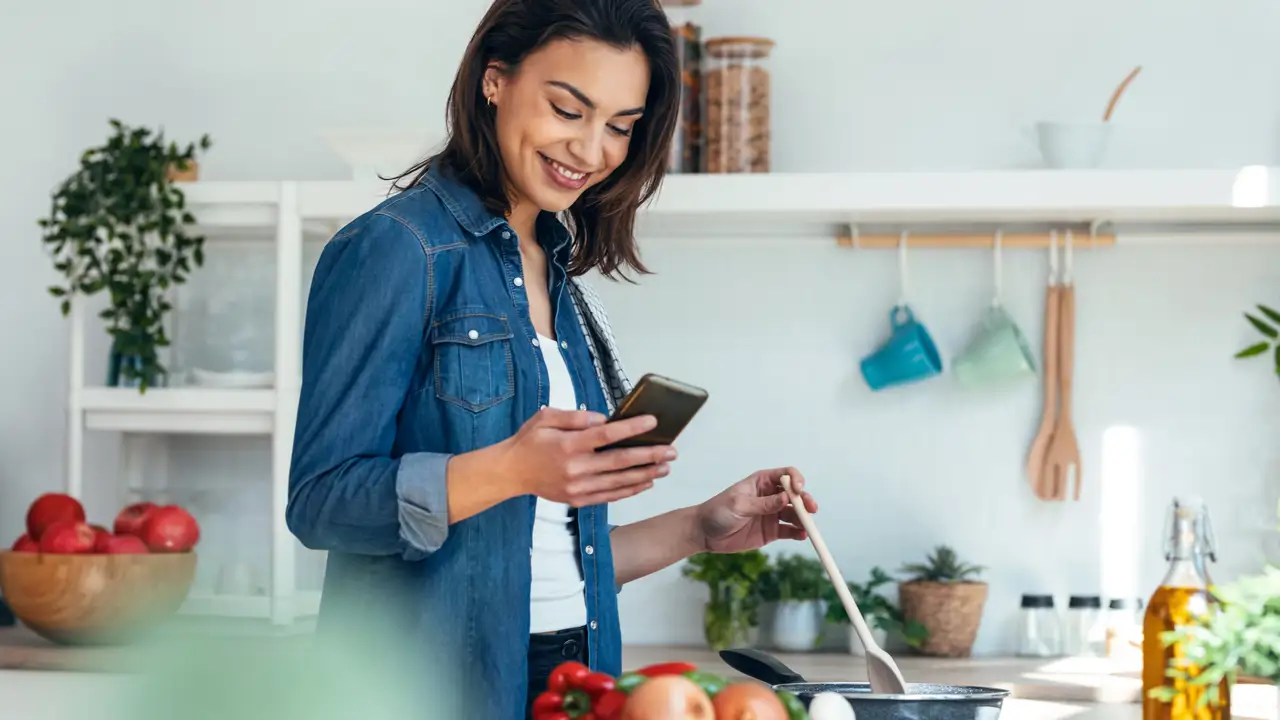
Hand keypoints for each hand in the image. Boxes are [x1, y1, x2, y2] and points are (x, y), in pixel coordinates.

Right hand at [496, 407, 676, 506]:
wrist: (511, 473)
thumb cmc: (530, 441)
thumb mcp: (545, 417)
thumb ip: (573, 416)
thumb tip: (601, 419)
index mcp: (567, 445)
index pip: (605, 435)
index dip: (631, 428)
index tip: (652, 421)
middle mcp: (575, 468)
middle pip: (619, 462)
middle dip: (648, 456)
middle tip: (671, 451)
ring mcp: (577, 488)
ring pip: (618, 482)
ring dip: (645, 474)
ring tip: (666, 467)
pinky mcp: (578, 500)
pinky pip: (610, 496)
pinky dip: (630, 490)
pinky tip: (646, 482)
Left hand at [693, 467, 817, 553]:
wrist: (704, 533)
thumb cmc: (718, 511)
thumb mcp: (739, 505)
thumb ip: (763, 504)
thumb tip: (786, 498)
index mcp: (761, 482)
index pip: (786, 475)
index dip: (796, 480)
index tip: (799, 490)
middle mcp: (770, 496)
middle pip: (795, 495)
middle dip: (805, 501)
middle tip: (811, 509)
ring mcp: (772, 514)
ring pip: (795, 513)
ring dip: (804, 518)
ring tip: (807, 527)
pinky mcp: (772, 531)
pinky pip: (790, 530)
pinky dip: (798, 532)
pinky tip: (802, 535)